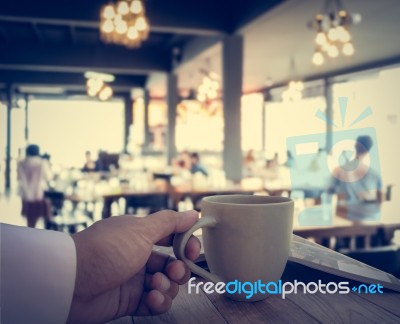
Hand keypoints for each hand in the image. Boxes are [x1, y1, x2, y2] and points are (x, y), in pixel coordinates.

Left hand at [67, 210, 199, 322]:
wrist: (70, 282)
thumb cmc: (105, 250)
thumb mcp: (140, 230)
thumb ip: (170, 222)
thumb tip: (193, 213)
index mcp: (140, 235)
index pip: (172, 238)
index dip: (186, 244)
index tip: (193, 250)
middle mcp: (138, 256)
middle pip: (172, 264)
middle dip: (179, 269)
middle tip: (175, 271)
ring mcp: (134, 279)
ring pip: (166, 285)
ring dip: (168, 286)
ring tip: (155, 285)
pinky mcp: (130, 301)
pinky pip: (155, 303)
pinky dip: (159, 302)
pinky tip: (152, 298)